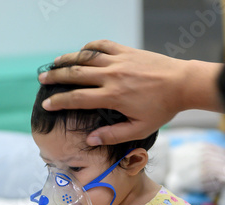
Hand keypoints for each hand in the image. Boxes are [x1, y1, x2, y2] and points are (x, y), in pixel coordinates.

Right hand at [39, 40, 188, 143]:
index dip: (59, 101)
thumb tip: (89, 139)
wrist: (182, 84)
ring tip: (54, 63)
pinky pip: (102, 45)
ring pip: (85, 57)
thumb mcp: (138, 129)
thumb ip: (112, 135)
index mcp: (113, 96)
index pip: (78, 98)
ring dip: (67, 59)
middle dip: (56, 77)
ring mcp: (119, 60)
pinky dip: (88, 47)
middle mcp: (112, 76)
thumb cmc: (161, 110)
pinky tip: (81, 52)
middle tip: (42, 78)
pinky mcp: (127, 51)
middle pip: (76, 74)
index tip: (47, 104)